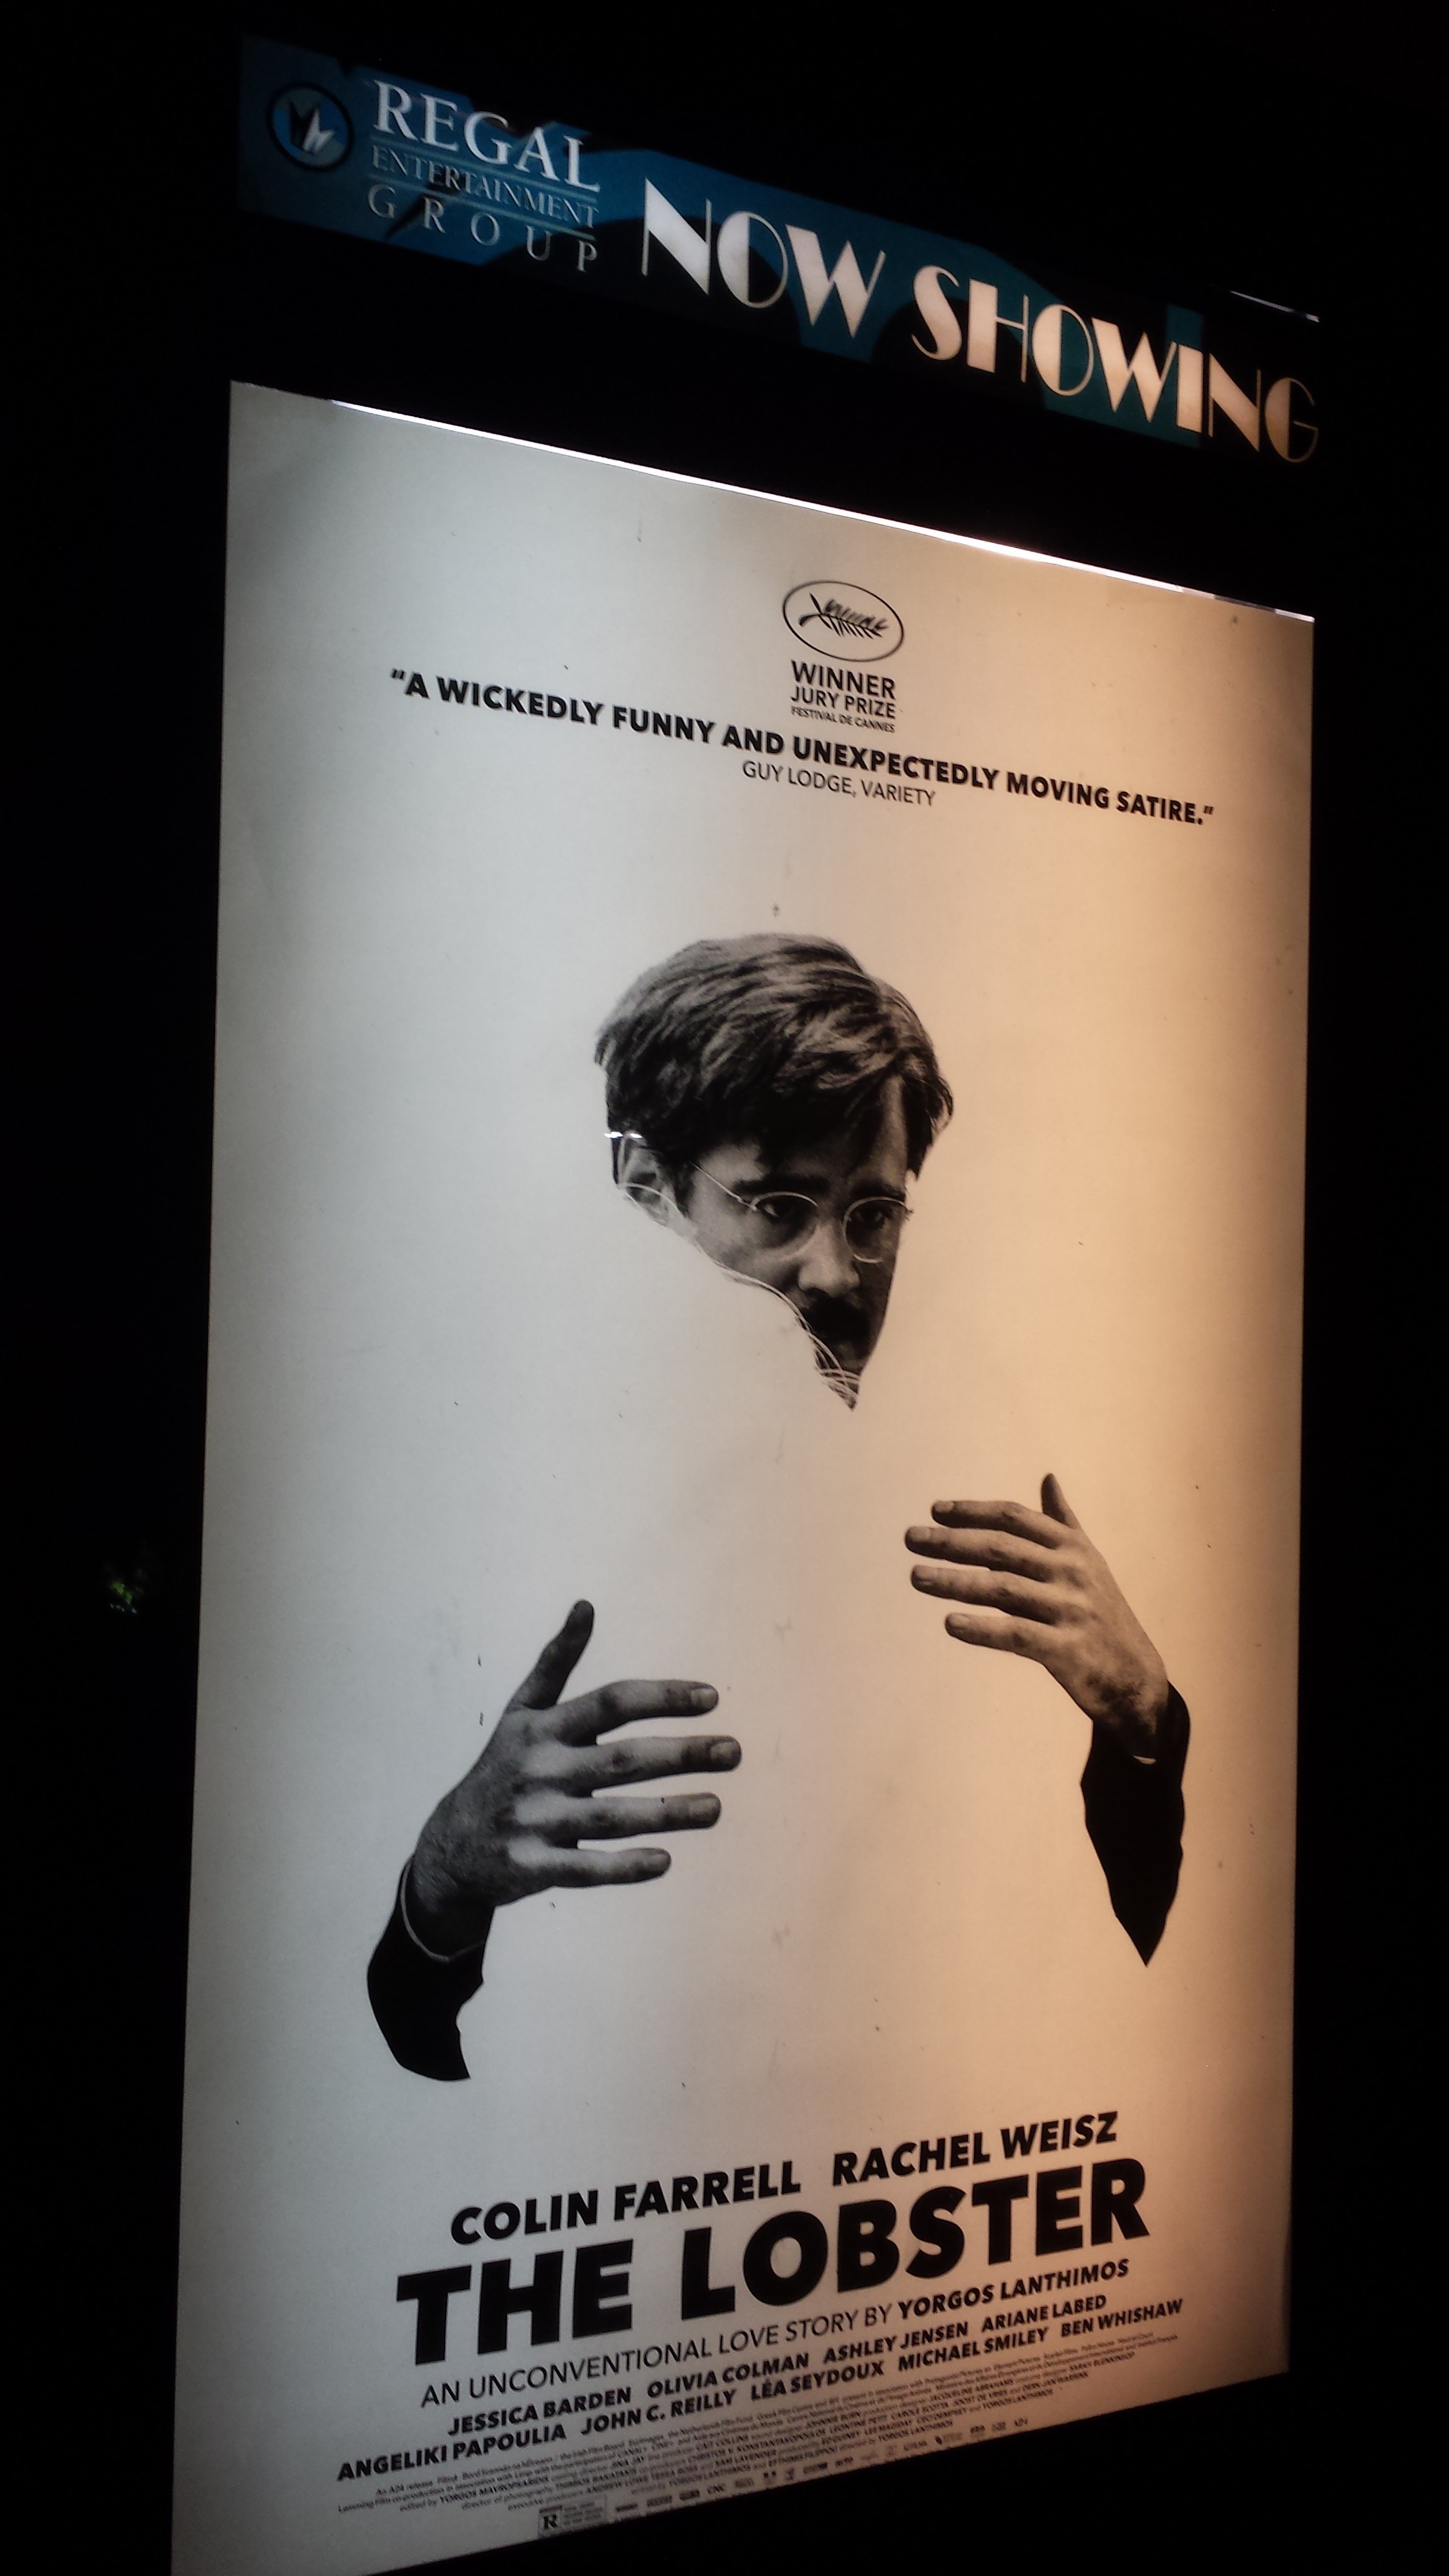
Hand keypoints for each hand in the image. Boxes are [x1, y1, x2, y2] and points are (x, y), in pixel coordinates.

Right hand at [406, 1602, 738, 1952]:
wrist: (451, 1847)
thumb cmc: (503, 1768)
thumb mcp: (522, 1712)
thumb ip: (556, 1662)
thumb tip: (586, 1606)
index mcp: (543, 1729)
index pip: (610, 1703)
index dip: (661, 1698)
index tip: (710, 1698)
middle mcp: (540, 1771)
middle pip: (622, 1760)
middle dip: (682, 1755)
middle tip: (733, 1752)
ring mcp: (535, 1821)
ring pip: (612, 1818)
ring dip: (668, 1813)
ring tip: (716, 1807)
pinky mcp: (532, 1867)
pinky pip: (586, 1869)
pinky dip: (623, 1867)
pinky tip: (664, 1860)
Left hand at [905, 1475, 1168, 1754]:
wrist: (1135, 1676)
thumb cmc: (1102, 1613)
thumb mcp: (1089, 1561)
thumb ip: (1063, 1521)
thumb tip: (1049, 1478)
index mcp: (1074, 1547)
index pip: (1015, 1518)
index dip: (974, 1511)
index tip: (936, 1510)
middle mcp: (1072, 1572)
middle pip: (1002, 1548)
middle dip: (953, 1541)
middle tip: (911, 1538)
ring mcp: (1070, 1610)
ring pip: (1002, 1588)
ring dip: (954, 1581)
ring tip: (916, 1577)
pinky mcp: (1066, 1649)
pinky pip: (1016, 1634)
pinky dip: (981, 1628)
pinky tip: (950, 1623)